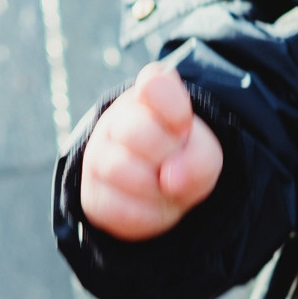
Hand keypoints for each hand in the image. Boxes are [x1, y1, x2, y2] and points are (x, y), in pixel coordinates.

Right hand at [80, 62, 223, 240]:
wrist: (163, 191)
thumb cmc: (184, 160)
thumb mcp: (206, 154)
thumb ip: (200, 159)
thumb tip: (170, 180)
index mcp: (150, 96)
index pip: (155, 85)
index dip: (175, 111)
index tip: (184, 128)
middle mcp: (117, 119)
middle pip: (138, 132)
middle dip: (168, 154)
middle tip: (174, 161)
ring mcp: (98, 156)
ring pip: (123, 170)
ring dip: (156, 187)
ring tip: (164, 184)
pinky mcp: (92, 194)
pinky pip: (117, 207)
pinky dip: (145, 213)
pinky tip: (152, 203)